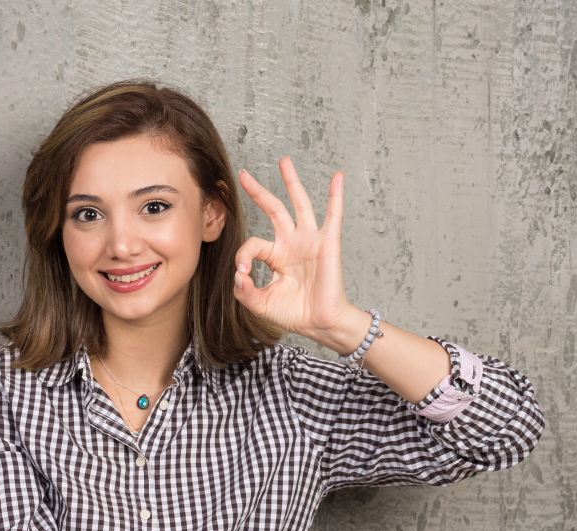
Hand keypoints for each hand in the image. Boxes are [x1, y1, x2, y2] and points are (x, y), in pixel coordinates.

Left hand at [234, 156, 358, 344]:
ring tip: (284, 161)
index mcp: (276, 255)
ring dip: (292, 182)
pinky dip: (336, 196)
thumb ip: (244, 291)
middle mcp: (291, 243)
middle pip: (273, 209)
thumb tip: (238, 274)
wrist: (320, 324)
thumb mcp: (261, 304)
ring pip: (299, 204)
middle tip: (244, 174)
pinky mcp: (328, 244)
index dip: (243, 256)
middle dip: (258, 191)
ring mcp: (310, 241)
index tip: (243, 273)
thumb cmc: (294, 313)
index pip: (253, 244)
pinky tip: (337, 177)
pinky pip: (333, 216)